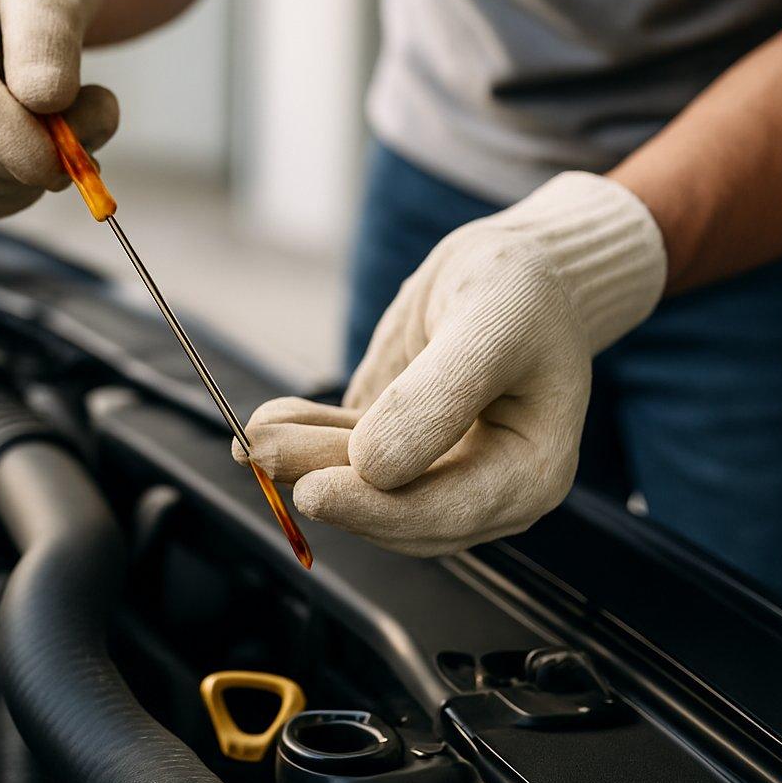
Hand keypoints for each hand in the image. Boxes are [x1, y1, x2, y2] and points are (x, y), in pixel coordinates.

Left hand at [235, 173, 665, 555]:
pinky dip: (308, 439)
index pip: (446, 512)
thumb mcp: (491, 324)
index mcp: (529, 474)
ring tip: (253, 433)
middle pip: (394, 510)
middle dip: (324, 481)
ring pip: (361, 488)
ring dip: (303, 461)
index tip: (314, 490)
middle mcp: (484, 490)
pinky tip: (272, 419)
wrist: (518, 270)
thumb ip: (438, 395)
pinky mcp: (398, 451)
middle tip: (259, 451)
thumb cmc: (523, 291)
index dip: (376, 510)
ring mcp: (437, 474)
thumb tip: (373, 466)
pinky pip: (346, 459)